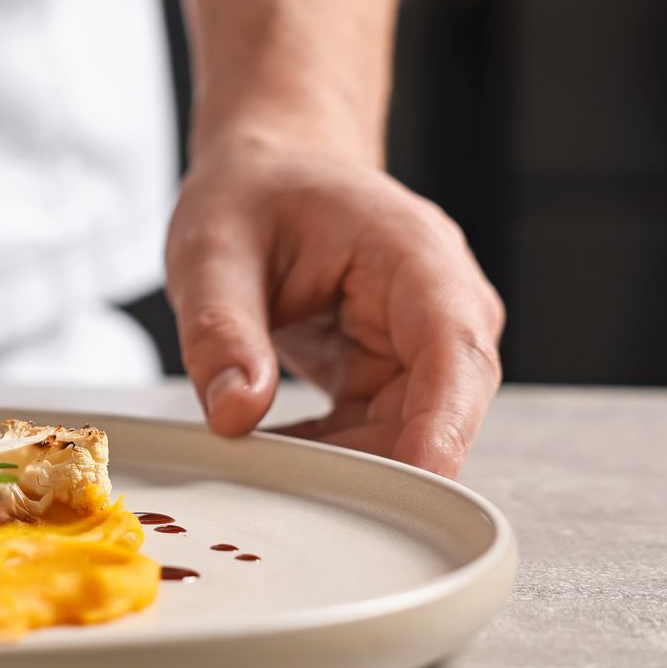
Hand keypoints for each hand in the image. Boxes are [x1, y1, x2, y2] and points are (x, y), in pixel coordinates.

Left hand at [165, 132, 504, 476]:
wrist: (269, 173)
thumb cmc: (253, 193)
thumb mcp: (212, 247)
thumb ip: (221, 328)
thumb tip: (234, 413)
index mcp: (416, 255)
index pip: (454, 349)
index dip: (443, 423)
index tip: (418, 478)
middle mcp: (440, 305)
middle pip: (441, 407)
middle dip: (379, 462)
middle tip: (299, 494)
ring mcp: (422, 345)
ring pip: (409, 433)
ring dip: (346, 462)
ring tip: (269, 465)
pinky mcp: (393, 375)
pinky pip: (375, 435)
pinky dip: (329, 453)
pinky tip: (275, 450)